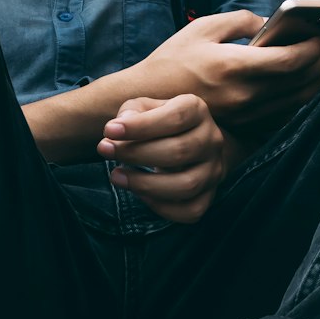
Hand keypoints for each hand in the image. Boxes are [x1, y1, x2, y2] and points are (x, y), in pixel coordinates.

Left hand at [97, 94, 226, 223]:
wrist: (192, 141)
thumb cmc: (159, 122)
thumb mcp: (145, 108)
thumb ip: (131, 112)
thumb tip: (118, 128)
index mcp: (197, 110)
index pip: (175, 118)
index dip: (141, 126)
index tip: (109, 131)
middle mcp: (212, 139)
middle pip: (179, 152)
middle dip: (136, 154)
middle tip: (105, 151)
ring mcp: (214, 170)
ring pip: (186, 185)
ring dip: (146, 184)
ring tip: (117, 176)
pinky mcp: (210, 196)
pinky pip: (190, 211)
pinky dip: (162, 207)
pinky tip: (140, 195)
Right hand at [140, 10, 319, 129]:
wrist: (149, 101)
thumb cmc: (173, 59)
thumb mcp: (204, 27)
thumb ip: (242, 20)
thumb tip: (272, 23)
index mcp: (233, 66)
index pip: (288, 59)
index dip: (311, 48)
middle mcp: (243, 94)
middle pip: (298, 80)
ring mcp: (244, 113)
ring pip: (294, 100)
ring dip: (316, 82)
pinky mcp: (242, 124)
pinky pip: (281, 113)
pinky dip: (298, 99)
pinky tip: (307, 87)